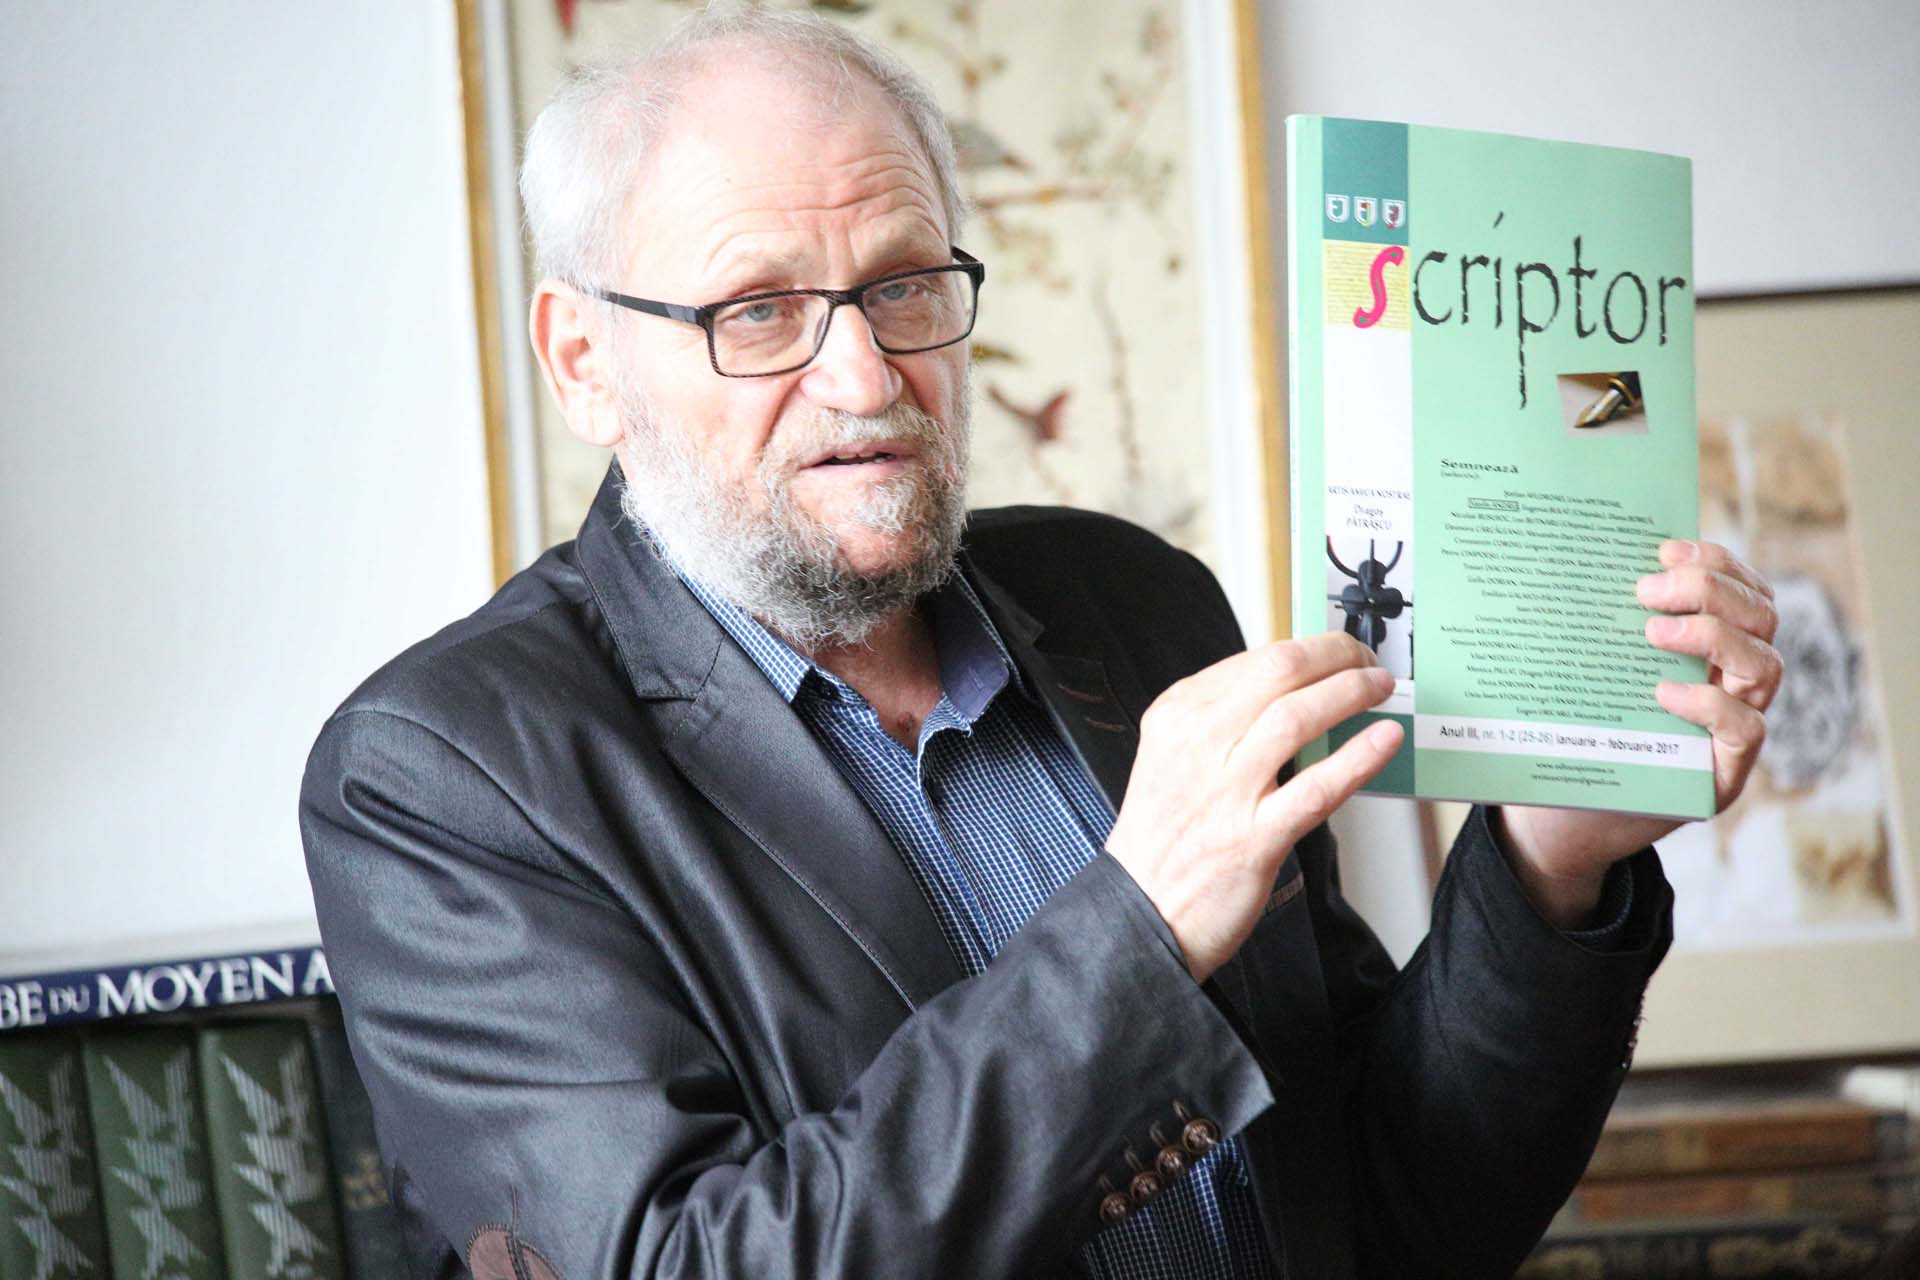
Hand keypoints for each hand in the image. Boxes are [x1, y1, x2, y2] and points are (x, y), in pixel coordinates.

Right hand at [1105, 633, 1402, 983]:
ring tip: (1379, 689)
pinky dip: (1358, 757)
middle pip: (1278, 672)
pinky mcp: (1255, 837)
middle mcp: (1198, 743)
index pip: (1253, 660)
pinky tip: (1385, 740)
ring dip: (1350, 693)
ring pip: (1297, 717)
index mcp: (1177, 716)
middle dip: (1335, 655)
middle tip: (1366, 660)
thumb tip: (1289, 692)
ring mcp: (1227, 789)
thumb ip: (1220, 721)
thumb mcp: (1172, 757)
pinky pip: (1317, 787)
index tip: (1337, 652)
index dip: (1308, 649)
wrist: (1141, 910)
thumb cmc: (1164, 836)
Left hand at [1497, 539, 1781, 926]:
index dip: (1718, 562)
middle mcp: (1732, 684)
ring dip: (1712, 636)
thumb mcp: (1577, 671)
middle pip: (1762, 617)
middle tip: (1646, 591)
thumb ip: (1590, 625)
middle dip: (1712, 589)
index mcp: (1707, 650)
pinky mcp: (1722, 776)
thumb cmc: (1566, 735)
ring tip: (1651, 633)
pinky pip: (1747, 727)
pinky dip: (1710, 703)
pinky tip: (1664, 693)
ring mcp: (1732, 731)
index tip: (1664, 549)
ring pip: (1766, 664)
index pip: (1744, 591)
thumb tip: (1555, 557)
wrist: (1556, 818)